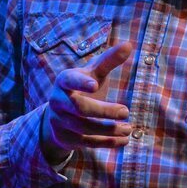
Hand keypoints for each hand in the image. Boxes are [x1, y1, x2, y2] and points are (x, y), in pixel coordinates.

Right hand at [41, 41, 133, 162]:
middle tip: (126, 111)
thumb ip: (109, 60)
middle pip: (80, 108)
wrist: (60, 115)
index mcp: (65, 80)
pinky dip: (108, 142)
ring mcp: (60, 121)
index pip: (70, 80)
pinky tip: (124, 140)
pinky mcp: (66, 138)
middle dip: (104, 111)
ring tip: (128, 128)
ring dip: (109, 129)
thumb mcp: (94, 72)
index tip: (95, 84)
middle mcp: (58, 101)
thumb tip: (129, 44)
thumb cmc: (83, 87)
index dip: (81, 82)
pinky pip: (87, 142)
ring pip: (85, 128)